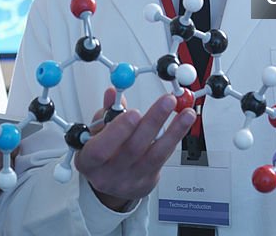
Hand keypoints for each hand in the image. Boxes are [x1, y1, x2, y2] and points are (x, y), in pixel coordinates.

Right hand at [76, 89, 195, 210]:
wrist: (110, 180)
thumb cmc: (102, 151)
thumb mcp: (97, 131)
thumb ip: (107, 111)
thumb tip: (112, 93)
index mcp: (89, 161)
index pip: (100, 150)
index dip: (118, 131)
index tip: (134, 112)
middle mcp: (108, 175)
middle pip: (132, 150)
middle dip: (152, 122)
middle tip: (167, 101)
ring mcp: (129, 181)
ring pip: (154, 156)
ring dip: (173, 131)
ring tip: (187, 113)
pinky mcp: (147, 183)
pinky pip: (163, 159)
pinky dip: (174, 139)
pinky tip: (183, 124)